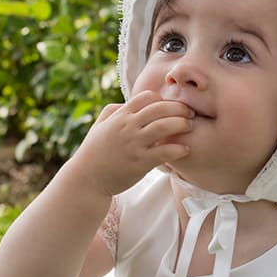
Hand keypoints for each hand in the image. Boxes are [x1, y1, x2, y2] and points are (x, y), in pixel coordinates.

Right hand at [62, 90, 192, 197]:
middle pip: (159, 108)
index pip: (146, 97)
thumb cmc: (93, 153)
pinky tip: (185, 149)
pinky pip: (164, 152)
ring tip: (190, 127)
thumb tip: (126, 102)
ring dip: (181, 124)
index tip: (171, 106)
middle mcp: (127, 127)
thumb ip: (113, 111)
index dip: (162, 99)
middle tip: (190, 113)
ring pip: (164, 126)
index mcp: (119, 116)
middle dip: (178, 108)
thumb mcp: (99, 126)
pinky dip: (178, 149)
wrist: (86, 179)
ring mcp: (134, 144)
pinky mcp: (140, 163)